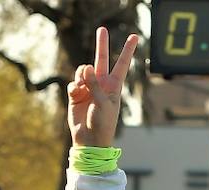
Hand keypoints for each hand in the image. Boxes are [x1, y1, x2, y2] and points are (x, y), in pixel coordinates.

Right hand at [67, 27, 138, 147]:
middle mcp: (101, 84)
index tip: (134, 36)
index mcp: (114, 86)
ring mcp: (88, 88)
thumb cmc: (103, 124)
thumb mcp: (103, 103)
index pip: (122, 64)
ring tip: (82, 84)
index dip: (127, 50)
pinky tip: (76, 93)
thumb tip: (85, 66)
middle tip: (102, 29)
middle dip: (101, 44)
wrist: (90, 140)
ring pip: (83, 70)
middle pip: (101, 60)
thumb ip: (94, 84)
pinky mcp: (76, 94)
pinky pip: (73, 83)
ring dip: (82, 74)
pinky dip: (74, 86)